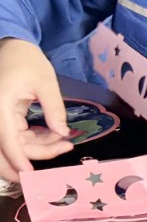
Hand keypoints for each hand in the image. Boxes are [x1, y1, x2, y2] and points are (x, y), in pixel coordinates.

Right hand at [0, 39, 71, 180]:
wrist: (12, 47)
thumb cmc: (27, 61)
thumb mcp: (45, 81)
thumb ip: (54, 108)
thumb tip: (62, 134)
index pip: (6, 140)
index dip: (18, 159)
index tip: (30, 175)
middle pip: (5, 150)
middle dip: (30, 160)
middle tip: (62, 152)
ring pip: (13, 146)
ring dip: (38, 149)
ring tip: (65, 141)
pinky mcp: (4, 119)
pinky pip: (16, 138)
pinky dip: (35, 140)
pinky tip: (54, 136)